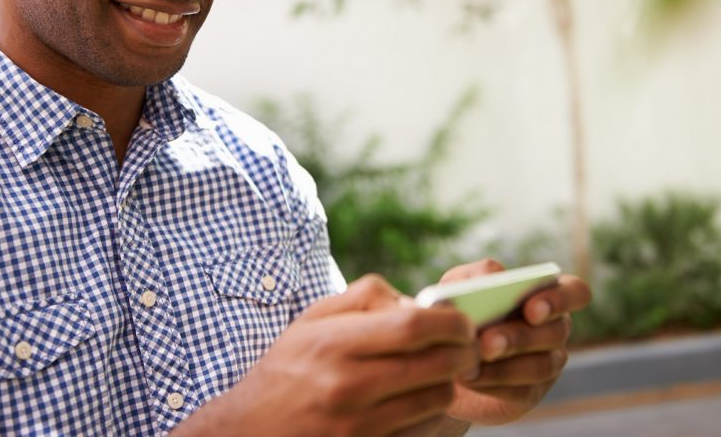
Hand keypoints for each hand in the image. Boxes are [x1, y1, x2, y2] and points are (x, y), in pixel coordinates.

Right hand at [173, 274, 478, 436]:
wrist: (251, 432)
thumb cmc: (289, 368)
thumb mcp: (313, 320)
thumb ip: (365, 297)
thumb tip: (414, 301)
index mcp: (336, 344)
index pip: (413, 326)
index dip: (450, 321)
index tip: (461, 320)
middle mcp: (349, 387)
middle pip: (435, 364)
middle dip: (464, 351)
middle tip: (469, 345)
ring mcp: (360, 427)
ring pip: (436, 400)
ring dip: (451, 383)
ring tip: (445, 371)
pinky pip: (423, 431)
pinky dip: (434, 413)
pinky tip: (425, 399)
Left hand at [442, 259, 591, 425]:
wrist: (440, 354)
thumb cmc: (458, 309)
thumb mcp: (459, 285)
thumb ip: (477, 273)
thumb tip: (496, 275)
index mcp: (546, 294)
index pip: (576, 292)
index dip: (560, 300)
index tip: (531, 310)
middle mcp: (555, 328)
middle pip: (556, 332)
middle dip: (520, 338)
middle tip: (487, 342)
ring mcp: (548, 363)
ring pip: (541, 366)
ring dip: (504, 366)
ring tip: (469, 365)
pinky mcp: (531, 393)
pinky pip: (523, 391)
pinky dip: (493, 384)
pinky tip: (468, 377)